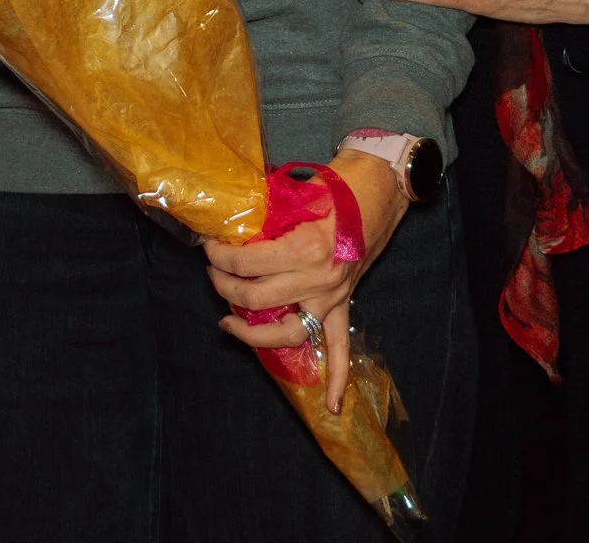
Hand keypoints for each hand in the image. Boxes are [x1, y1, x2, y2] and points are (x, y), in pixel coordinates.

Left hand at [206, 148, 405, 412]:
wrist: (381, 187)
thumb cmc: (337, 183)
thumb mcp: (295, 193)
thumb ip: (265, 216)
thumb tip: (230, 225)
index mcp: (302, 249)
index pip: (245, 263)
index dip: (218, 254)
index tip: (207, 245)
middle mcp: (316, 280)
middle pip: (256, 300)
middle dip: (224, 286)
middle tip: (212, 271)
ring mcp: (332, 297)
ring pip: (286, 333)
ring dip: (252, 334)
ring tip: (226, 322)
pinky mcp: (344, 303)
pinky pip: (341, 348)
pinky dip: (337, 378)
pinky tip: (331, 404)